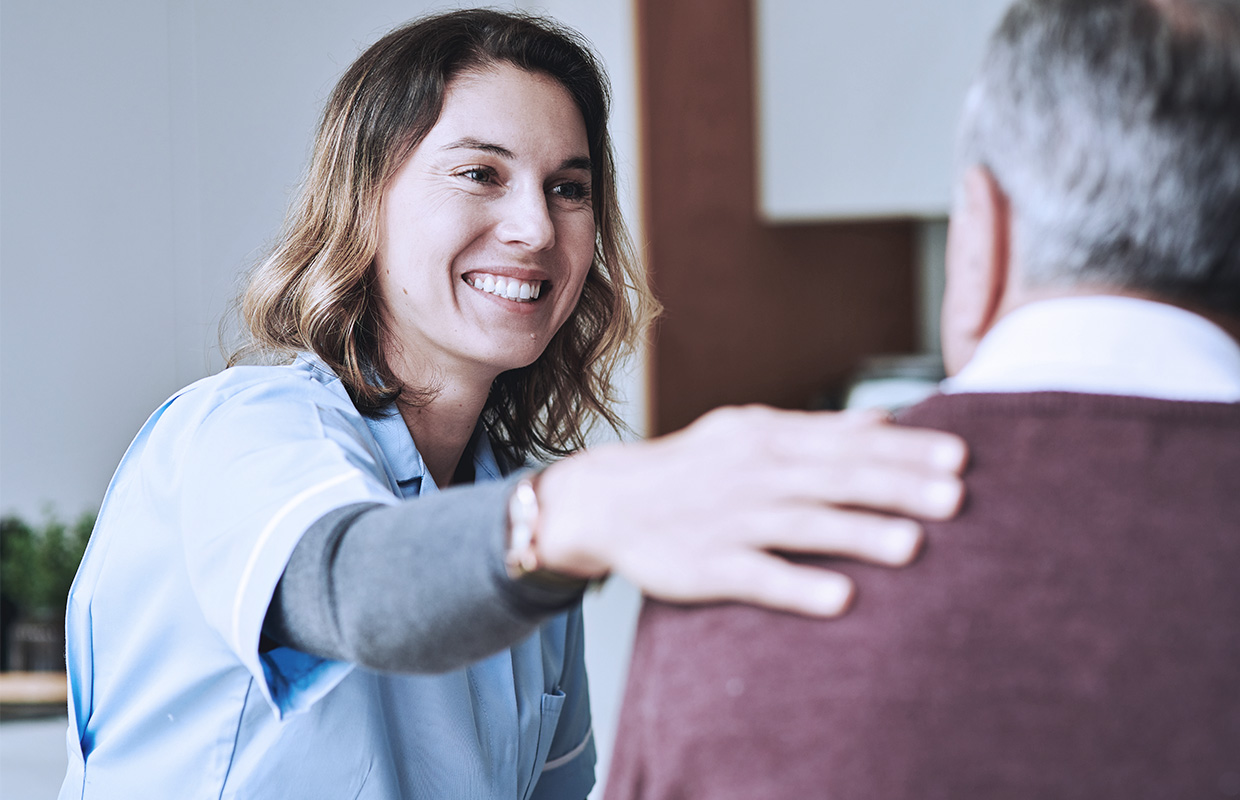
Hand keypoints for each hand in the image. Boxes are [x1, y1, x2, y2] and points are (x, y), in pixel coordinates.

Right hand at [535, 405, 966, 616]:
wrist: (608, 500)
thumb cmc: (694, 467)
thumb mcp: (750, 432)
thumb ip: (820, 429)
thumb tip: (888, 419)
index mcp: (768, 438)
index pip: (847, 442)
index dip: (905, 451)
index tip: (960, 458)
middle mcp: (754, 474)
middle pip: (834, 479)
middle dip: (896, 486)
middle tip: (956, 498)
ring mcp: (730, 520)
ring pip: (802, 525)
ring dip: (857, 533)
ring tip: (913, 545)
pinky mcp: (707, 566)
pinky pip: (757, 576)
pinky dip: (797, 585)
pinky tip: (841, 599)